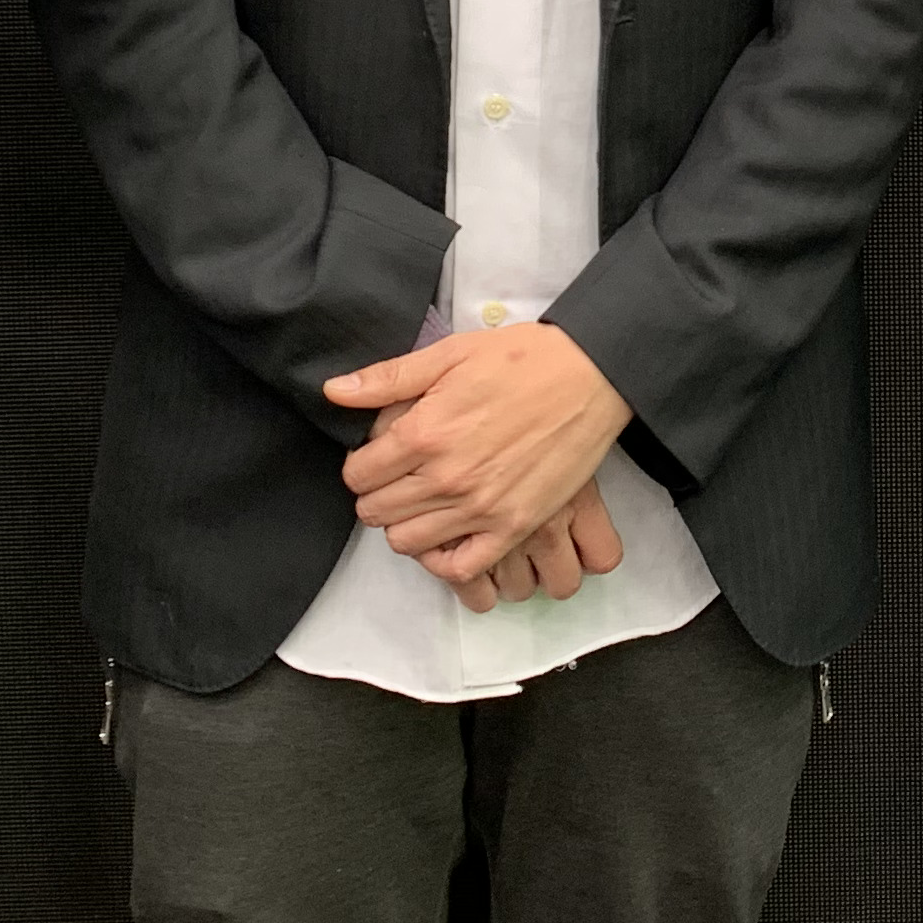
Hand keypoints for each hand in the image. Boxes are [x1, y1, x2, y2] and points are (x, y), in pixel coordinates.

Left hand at [324, 324, 636, 587]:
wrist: (589, 373)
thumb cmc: (521, 359)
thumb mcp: (448, 354)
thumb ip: (388, 378)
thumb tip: (333, 392)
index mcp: (423, 432)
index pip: (357, 474)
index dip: (360, 464)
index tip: (378, 456)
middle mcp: (445, 477)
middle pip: (376, 512)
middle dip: (377, 494)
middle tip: (398, 477)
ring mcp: (480, 507)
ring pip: (407, 543)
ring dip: (405, 524)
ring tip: (422, 502)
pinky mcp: (514, 526)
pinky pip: (459, 568)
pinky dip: (444, 558)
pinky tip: (448, 533)